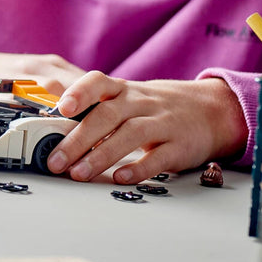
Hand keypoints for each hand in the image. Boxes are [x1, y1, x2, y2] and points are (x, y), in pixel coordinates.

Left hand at [47, 74, 247, 182]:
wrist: (211, 110)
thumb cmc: (155, 108)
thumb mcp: (127, 101)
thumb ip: (94, 113)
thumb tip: (50, 132)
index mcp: (123, 90)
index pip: (98, 82)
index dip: (79, 93)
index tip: (61, 108)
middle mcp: (140, 103)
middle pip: (107, 116)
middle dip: (78, 139)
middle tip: (55, 160)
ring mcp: (162, 122)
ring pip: (130, 135)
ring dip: (101, 156)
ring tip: (79, 173)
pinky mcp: (180, 146)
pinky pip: (159, 156)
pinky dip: (139, 167)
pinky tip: (121, 178)